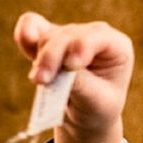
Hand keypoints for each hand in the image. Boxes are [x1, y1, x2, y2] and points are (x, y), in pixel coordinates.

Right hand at [13, 13, 134, 142]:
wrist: (85, 116)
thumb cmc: (98, 108)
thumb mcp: (96, 103)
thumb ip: (80, 84)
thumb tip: (59, 68)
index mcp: (117, 47)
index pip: (97, 37)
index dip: (81, 47)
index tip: (70, 65)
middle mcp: (94, 34)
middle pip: (67, 36)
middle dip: (53, 57)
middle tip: (41, 80)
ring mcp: (71, 34)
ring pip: (49, 37)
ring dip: (41, 58)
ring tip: (40, 81)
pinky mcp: (49, 39)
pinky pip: (33, 27)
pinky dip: (26, 34)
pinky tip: (25, 38)